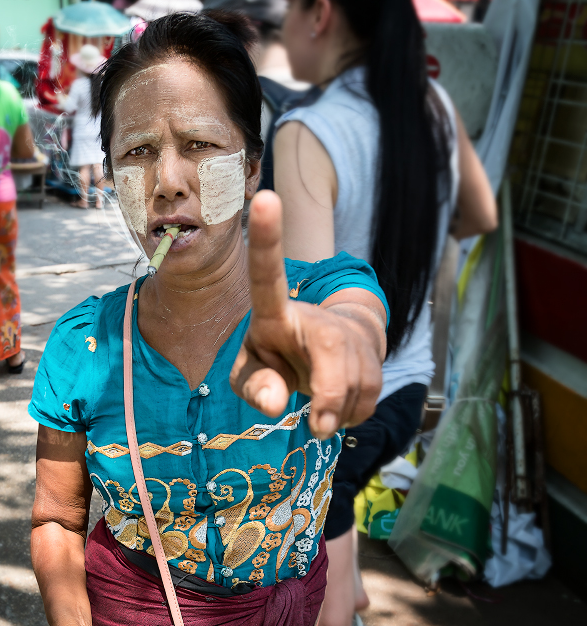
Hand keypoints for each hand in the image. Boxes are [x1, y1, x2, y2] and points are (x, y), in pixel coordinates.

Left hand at [230, 190, 385, 437]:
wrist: (322, 360)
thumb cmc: (275, 360)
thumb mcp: (250, 374)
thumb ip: (255, 388)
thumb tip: (276, 404)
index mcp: (274, 311)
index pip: (267, 274)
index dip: (266, 239)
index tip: (263, 198)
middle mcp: (316, 315)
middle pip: (333, 358)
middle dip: (328, 398)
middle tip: (314, 427)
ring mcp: (348, 331)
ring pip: (354, 383)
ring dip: (337, 413)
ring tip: (320, 412)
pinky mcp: (375, 352)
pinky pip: (369, 396)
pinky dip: (353, 414)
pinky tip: (340, 407)